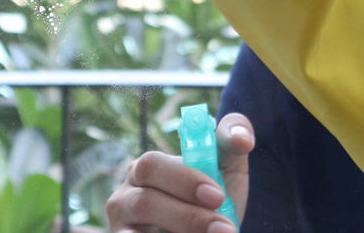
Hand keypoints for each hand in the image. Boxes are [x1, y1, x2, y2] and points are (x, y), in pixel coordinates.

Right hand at [107, 113, 253, 232]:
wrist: (208, 232)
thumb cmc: (213, 197)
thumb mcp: (225, 167)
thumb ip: (231, 141)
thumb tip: (242, 140)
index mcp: (147, 168)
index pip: (154, 164)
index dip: (185, 180)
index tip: (218, 196)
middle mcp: (126, 195)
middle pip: (145, 202)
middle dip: (187, 215)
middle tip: (223, 226)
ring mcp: (122, 225)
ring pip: (140, 231)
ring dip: (184, 231)